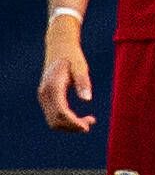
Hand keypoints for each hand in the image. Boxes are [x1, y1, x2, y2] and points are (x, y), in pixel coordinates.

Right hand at [37, 18, 89, 133]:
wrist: (59, 48)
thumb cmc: (72, 57)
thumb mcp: (81, 67)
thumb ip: (83, 82)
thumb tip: (87, 99)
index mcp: (52, 87)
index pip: (61, 112)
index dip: (73, 122)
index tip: (87, 127)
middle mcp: (44, 94)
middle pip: (55, 120)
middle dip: (73, 126)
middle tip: (91, 122)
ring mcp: (43, 97)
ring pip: (53, 121)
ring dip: (70, 125)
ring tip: (89, 120)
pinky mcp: (46, 98)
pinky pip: (54, 116)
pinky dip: (66, 121)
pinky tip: (80, 118)